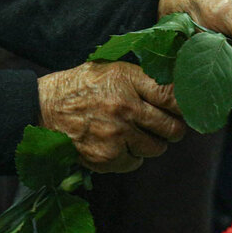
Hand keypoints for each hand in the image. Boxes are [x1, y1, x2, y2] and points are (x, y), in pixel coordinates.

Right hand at [38, 62, 185, 172]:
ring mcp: (116, 135)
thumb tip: (181, 86)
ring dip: (151, 143)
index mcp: (127, 80)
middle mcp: (125, 108)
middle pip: (172, 128)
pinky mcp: (106, 157)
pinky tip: (117, 144)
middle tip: (166, 126)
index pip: (172, 96)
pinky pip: (135, 162)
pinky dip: (131, 156)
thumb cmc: (82, 86)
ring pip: (156, 148)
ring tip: (135, 133)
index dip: (186, 106)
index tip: (190, 110)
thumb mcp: (112, 70)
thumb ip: (144, 78)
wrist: (41, 108)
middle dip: (173, 129)